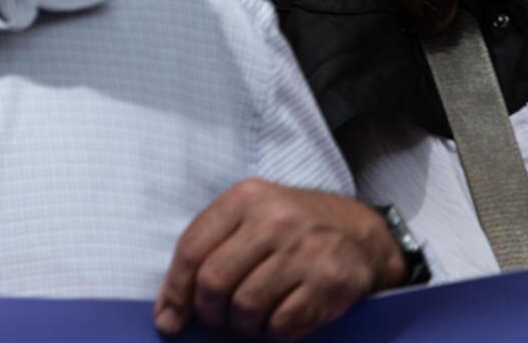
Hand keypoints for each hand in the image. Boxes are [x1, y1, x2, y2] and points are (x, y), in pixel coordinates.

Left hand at [153, 180, 402, 340]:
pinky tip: (283, 315)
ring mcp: (302, 250)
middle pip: (213, 283)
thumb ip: (210, 252)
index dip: (175, 292)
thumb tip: (168, 315)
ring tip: (256, 314)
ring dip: (245, 325)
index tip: (171, 320)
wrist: (359, 234)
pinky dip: (275, 331)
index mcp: (247, 198)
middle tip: (221, 318)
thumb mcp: (251, 219)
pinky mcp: (326, 281)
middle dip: (210, 313)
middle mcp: (274, 219)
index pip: (191, 249)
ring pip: (245, 309)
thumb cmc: (292, 230)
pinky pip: (280, 326)